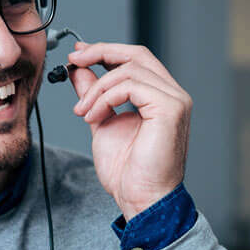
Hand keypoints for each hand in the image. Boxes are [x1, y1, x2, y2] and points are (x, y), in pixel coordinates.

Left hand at [64, 42, 191, 219]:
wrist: (141, 198)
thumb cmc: (128, 171)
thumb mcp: (101, 122)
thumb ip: (94, 94)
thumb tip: (79, 70)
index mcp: (160, 96)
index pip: (135, 59)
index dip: (106, 51)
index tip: (79, 55)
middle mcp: (172, 93)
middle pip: (137, 54)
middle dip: (101, 52)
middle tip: (74, 61)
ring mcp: (175, 99)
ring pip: (129, 70)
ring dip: (97, 88)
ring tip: (82, 111)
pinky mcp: (171, 108)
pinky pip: (131, 86)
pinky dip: (105, 97)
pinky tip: (93, 116)